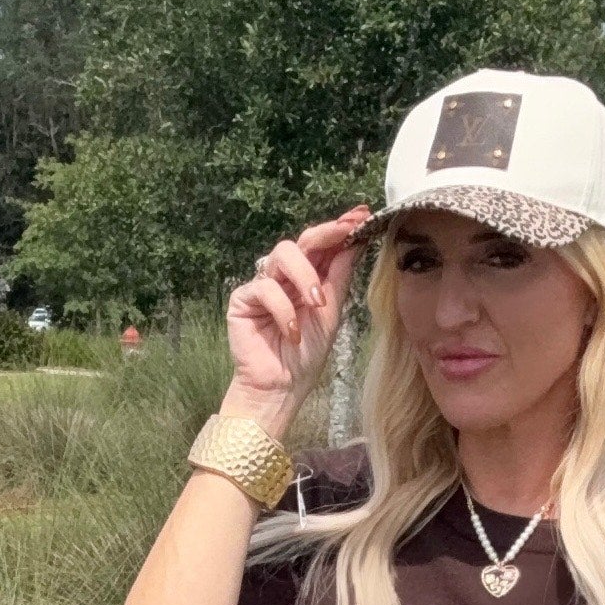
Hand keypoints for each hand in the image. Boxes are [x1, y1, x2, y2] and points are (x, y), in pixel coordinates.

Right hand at [221, 205, 372, 434]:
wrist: (281, 388)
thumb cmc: (305, 357)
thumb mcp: (331, 314)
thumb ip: (339, 278)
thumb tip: (355, 242)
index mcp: (309, 279)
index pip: (324, 246)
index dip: (340, 229)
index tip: (361, 215)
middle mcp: (286, 277)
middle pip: (303, 240)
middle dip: (327, 233)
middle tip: (346, 230)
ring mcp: (264, 284)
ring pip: (283, 253)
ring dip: (305, 275)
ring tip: (316, 304)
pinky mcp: (243, 298)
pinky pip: (265, 288)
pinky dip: (284, 310)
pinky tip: (291, 332)